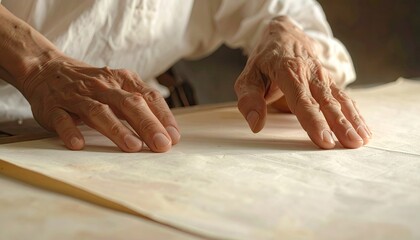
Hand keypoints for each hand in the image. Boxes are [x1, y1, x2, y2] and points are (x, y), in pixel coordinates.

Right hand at [20, 55, 179, 151]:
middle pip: (128, 103)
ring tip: (132, 147)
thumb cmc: (93, 85)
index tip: (174, 137)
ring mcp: (77, 96)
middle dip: (147, 124)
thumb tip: (168, 131)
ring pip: (99, 111)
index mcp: (121, 80)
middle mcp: (102, 86)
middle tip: (161, 145)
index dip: (163, 116)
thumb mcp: (119, 86)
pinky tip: (79, 143)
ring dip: (117, 129)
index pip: (148, 97)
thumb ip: (141, 104)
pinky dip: (70, 131)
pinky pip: (62, 119)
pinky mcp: (54, 107)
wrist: (46, 70)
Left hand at [234, 16, 370, 148]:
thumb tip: (256, 125)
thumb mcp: (247, 76)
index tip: (324, 140)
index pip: (302, 99)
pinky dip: (355, 113)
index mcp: (288, 70)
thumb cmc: (264, 61)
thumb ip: (249, 100)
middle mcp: (310, 72)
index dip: (313, 120)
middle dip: (340, 123)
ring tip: (363, 139)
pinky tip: (364, 129)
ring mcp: (323, 77)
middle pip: (327, 101)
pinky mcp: (330, 82)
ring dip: (353, 120)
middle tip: (351, 144)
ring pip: (340, 99)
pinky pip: (344, 98)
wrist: (283, 35)